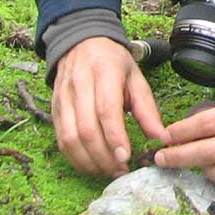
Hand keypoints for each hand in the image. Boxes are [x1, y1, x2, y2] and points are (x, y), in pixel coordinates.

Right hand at [52, 37, 169, 176]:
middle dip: (103, 156)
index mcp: (104, 72)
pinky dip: (75, 158)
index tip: (126, 157)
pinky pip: (61, 140)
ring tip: (108, 171)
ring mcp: (63, 98)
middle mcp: (79, 84)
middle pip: (86, 128)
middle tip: (121, 170)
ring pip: (70, 138)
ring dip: (89, 161)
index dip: (115, 137)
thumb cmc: (112, 63)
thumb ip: (147, 108)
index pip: (106, 109)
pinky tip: (92, 165)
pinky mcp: (54, 109)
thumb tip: (160, 138)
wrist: (81, 43)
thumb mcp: (136, 78)